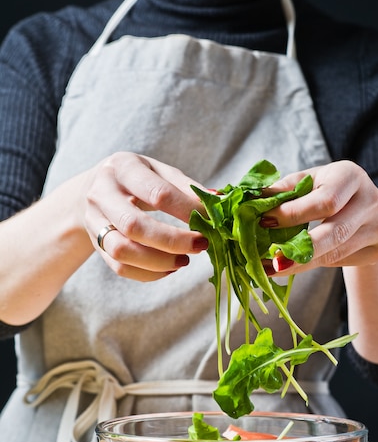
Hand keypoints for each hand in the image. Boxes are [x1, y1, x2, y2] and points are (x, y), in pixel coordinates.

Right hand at [84, 153, 207, 280]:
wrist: (95, 187)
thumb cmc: (137, 178)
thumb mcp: (160, 172)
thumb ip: (187, 188)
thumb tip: (220, 201)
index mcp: (122, 168)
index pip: (157, 193)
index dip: (187, 210)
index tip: (211, 220)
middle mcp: (102, 194)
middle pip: (134, 225)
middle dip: (172, 241)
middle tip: (201, 245)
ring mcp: (93, 221)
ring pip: (122, 251)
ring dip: (159, 262)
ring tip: (184, 261)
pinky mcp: (96, 245)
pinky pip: (120, 267)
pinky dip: (149, 273)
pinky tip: (170, 268)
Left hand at [262, 160, 377, 273]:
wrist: (365, 209)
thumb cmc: (326, 191)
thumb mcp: (306, 184)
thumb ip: (280, 192)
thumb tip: (244, 199)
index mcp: (350, 175)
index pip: (324, 201)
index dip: (293, 214)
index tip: (265, 223)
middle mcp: (372, 199)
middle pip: (335, 232)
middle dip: (300, 249)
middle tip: (272, 261)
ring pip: (336, 253)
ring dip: (302, 263)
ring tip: (274, 268)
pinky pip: (342, 262)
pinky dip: (316, 265)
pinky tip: (296, 265)